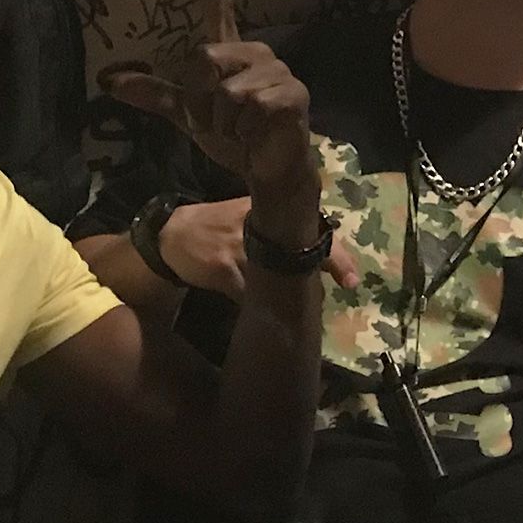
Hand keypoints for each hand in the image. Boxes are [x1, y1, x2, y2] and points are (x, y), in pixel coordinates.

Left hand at [108, 0, 319, 208]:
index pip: (220, 10)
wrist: (266, 169)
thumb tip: (109, 82)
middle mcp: (255, 54)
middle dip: (200, 102)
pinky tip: (257, 135)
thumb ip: (155, 95)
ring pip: (226, 91)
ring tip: (241, 130)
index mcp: (230, 54)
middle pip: (204, 59)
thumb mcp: (187, 116)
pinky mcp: (292, 94)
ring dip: (224, 122)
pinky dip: (244, 131)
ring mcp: (277, 72)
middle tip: (217, 122)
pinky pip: (250, 109)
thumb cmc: (233, 137)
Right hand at [157, 197, 360, 300]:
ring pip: (279, 279)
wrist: (171, 237)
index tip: (352, 278)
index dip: (335, 254)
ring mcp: (242, 249)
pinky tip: (265, 310)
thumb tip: (318, 237)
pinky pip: (251, 295)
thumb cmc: (214, 224)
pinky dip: (260, 304)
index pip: (310, 227)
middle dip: (328, 269)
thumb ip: (278, 223)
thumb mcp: (247, 211)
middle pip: (302, 253)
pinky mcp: (225, 270)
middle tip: (350, 284)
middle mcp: (257, 227)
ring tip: (302, 303)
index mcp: (266, 212)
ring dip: (292, 292)